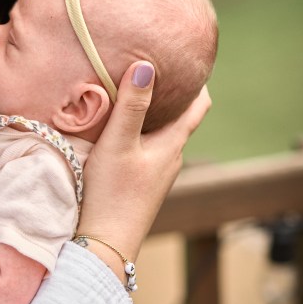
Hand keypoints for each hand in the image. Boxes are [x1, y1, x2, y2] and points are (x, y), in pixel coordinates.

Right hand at [77, 62, 210, 259]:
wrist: (103, 245)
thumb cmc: (112, 193)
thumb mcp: (118, 143)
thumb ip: (131, 105)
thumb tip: (146, 65)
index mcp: (173, 144)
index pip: (198, 106)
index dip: (198, 82)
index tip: (188, 59)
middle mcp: (171, 159)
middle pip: (179, 119)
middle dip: (170, 95)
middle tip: (153, 68)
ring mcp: (156, 176)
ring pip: (160, 136)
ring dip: (151, 116)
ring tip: (132, 96)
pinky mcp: (140, 187)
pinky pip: (146, 152)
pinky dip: (138, 135)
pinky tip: (118, 134)